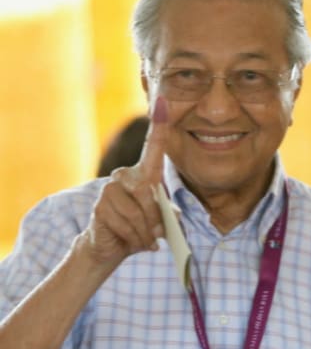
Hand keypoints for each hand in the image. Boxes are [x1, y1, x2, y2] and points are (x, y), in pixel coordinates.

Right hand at [79, 97, 169, 267]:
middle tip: (157, 234)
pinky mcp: (100, 206)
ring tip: (145, 239)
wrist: (112, 245)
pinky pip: (125, 223)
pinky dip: (134, 237)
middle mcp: (125, 175)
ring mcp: (110, 188)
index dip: (160, 126)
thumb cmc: (141, 229)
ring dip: (146, 232)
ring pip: (138, 212)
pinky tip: (133, 241)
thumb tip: (172, 215)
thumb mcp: (162, 221)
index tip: (164, 102)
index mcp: (144, 174)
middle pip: (149, 193)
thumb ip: (169, 214)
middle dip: (156, 219)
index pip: (153, 147)